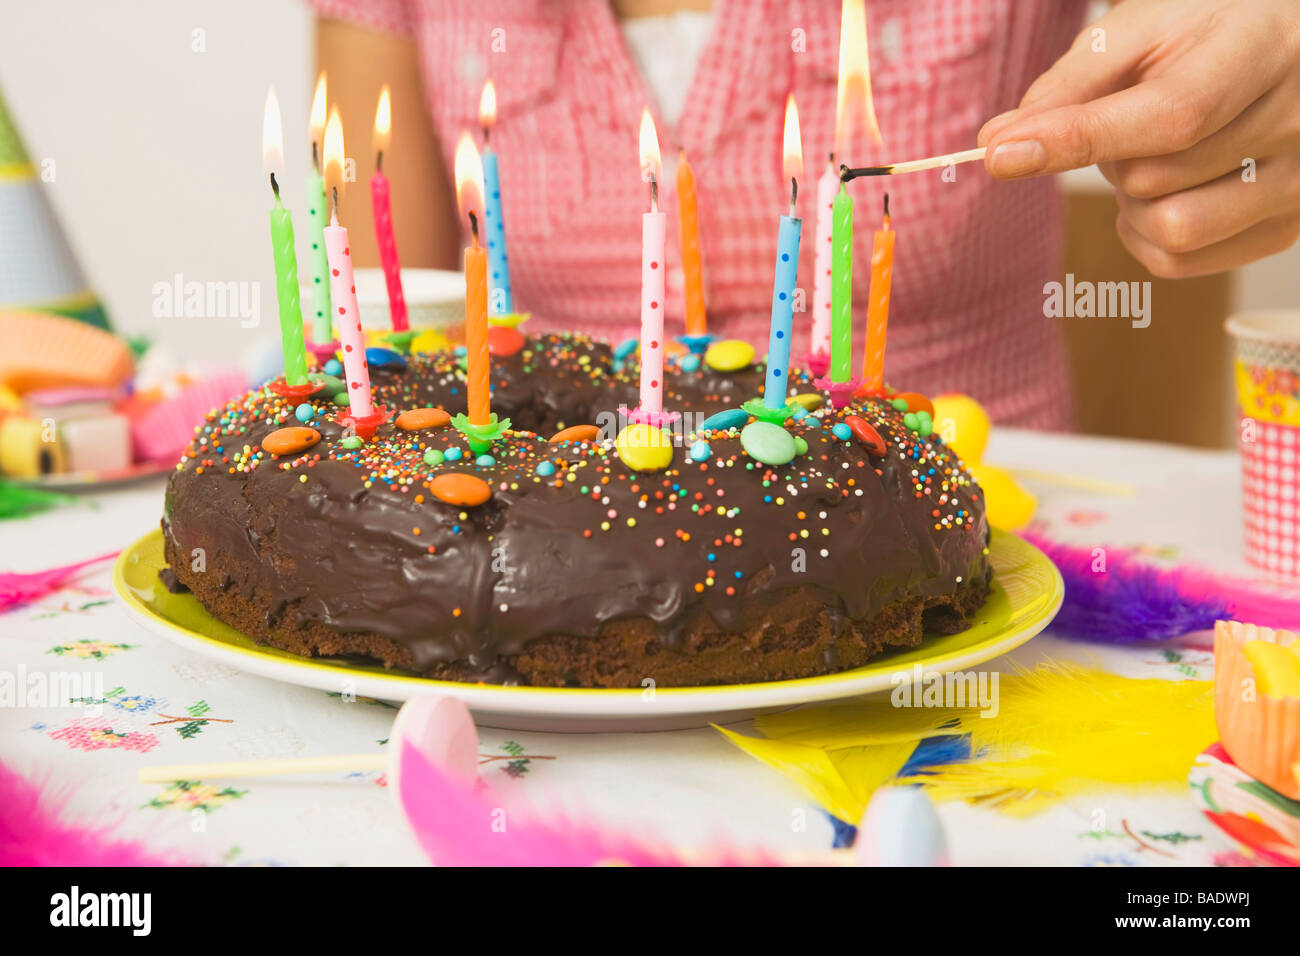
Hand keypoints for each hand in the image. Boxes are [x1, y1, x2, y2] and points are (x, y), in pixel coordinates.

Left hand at [977, 0, 1299, 277]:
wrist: (1281, 49)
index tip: (1000, 153)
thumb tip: (998, 141)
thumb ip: (1070, 85)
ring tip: (1152, 156)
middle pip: (1157, 177)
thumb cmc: (1206, 34)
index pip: (1171, 114)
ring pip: (1172, 229)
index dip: (1079, 139)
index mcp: (1265, 49)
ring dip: (1133, 202)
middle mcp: (1297, 120)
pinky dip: (1147, 235)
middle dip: (1112, 158)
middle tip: (1128, 122)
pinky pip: (1182, 261)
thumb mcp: (1141, 32)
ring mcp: (1298, 182)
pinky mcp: (1284, 228)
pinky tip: (1164, 192)